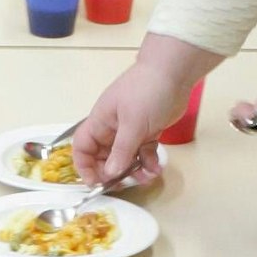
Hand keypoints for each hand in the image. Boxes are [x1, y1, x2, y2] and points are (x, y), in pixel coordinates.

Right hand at [72, 58, 193, 186]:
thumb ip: (121, 150)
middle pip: (104, 156)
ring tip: (147, 176)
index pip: (82, 146)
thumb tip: (109, 173)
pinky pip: (143, 152)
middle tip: (123, 183)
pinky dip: (148, 161)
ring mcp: (131, 130)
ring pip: (126, 157)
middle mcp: (113, 127)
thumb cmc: (146, 92)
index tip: (95, 182)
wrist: (174, 73)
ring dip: (134, 169)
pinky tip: (156, 168)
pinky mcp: (148, 131)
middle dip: (112, 172)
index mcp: (101, 121)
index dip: (84, 165)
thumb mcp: (133, 123)